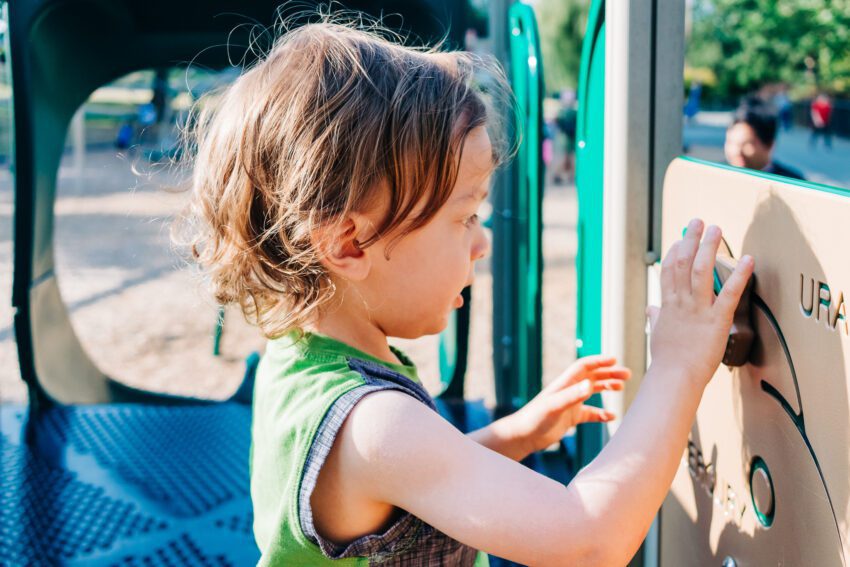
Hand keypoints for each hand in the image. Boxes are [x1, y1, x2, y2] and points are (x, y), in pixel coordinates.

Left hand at [507, 356, 630, 455]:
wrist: (523, 436)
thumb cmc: (535, 419)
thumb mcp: (554, 406)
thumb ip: (572, 396)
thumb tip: (590, 385)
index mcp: (564, 384)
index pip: (584, 366)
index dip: (599, 361)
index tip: (615, 360)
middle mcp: (568, 391)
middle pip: (592, 376)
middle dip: (609, 373)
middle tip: (627, 374)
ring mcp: (570, 404)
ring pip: (592, 391)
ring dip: (606, 387)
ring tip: (621, 387)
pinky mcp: (570, 418)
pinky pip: (590, 413)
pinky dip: (601, 414)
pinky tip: (611, 417)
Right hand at [646, 219, 753, 386]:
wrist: (674, 377)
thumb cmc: (666, 360)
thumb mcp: (657, 334)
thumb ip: (656, 317)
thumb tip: (652, 308)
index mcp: (667, 305)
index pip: (668, 270)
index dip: (675, 251)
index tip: (681, 239)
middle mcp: (681, 302)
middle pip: (683, 262)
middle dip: (691, 239)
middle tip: (698, 222)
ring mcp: (698, 309)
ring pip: (701, 270)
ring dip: (709, 247)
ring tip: (716, 228)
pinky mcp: (716, 320)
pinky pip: (729, 293)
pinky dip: (739, 275)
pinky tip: (747, 259)